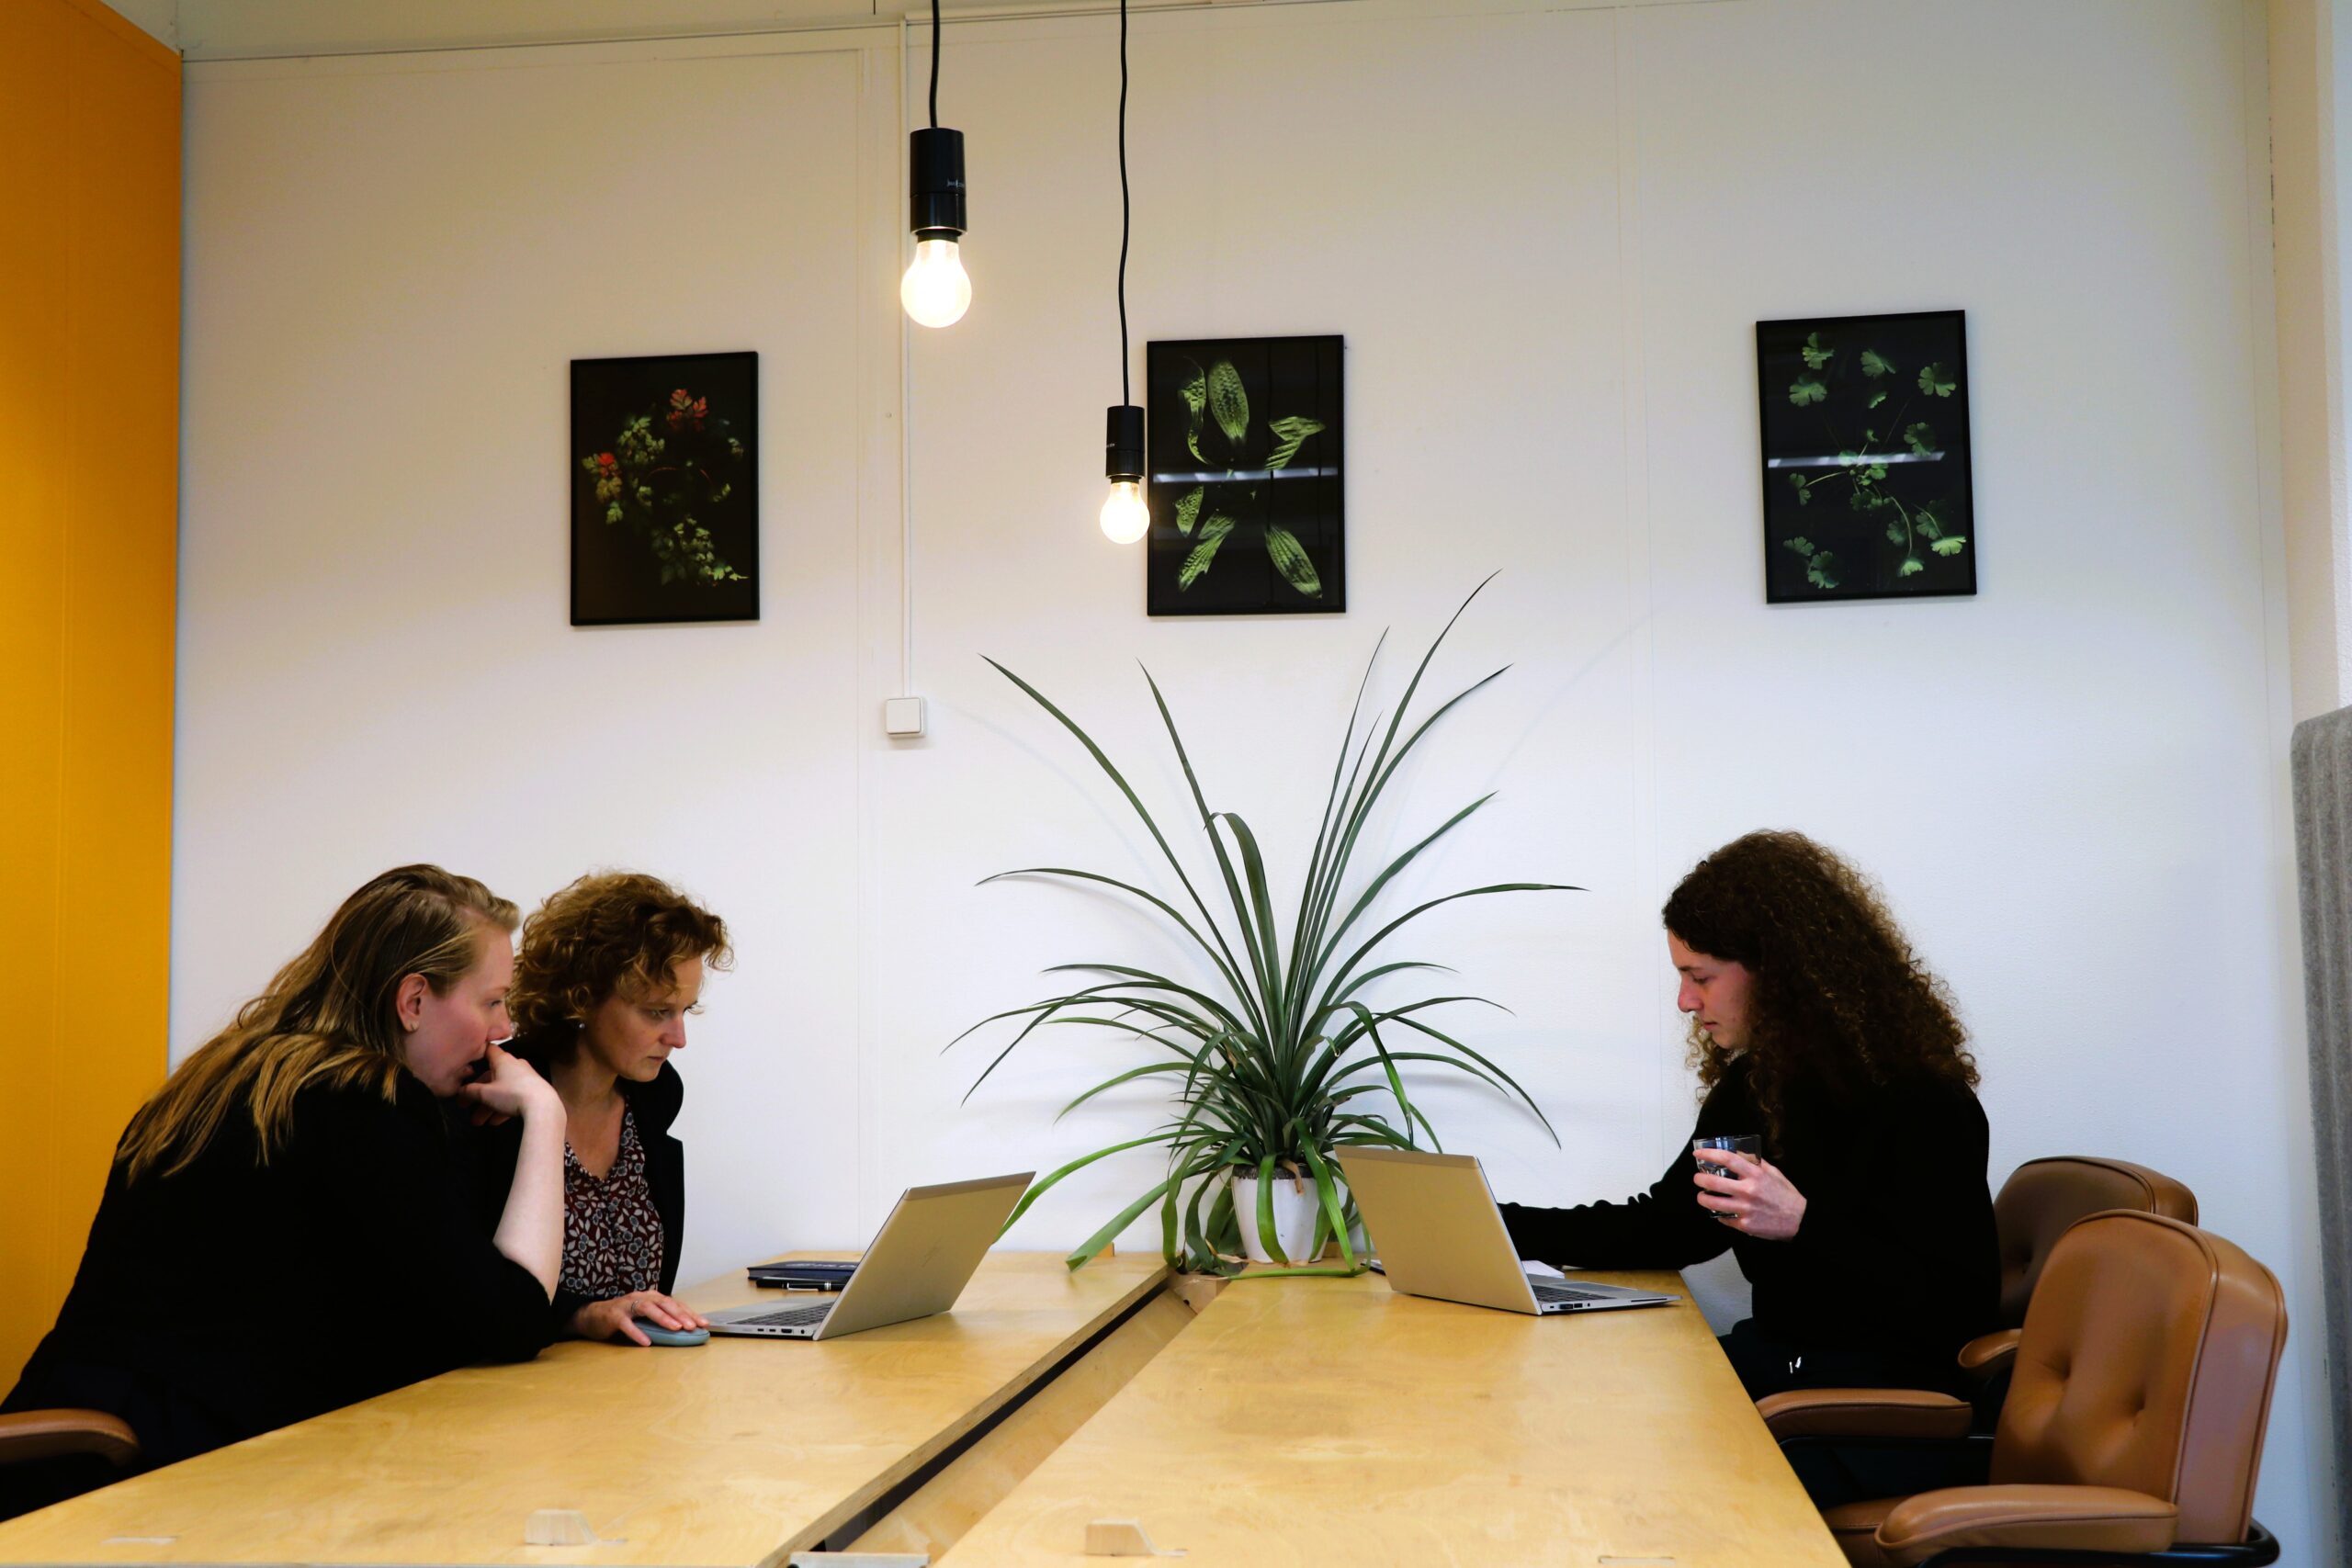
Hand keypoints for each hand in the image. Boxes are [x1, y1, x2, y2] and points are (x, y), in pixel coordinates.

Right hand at [457, 1044, 558, 1125]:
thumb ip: (470, 1091)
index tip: (468, 1062)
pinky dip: (504, 1108)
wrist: (543, 1107)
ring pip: (502, 1090)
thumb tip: (459, 1090)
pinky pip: (514, 1098)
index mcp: (503, 1060)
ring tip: (479, 1123)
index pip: (488, 1051)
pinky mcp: (533, 1091)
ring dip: (489, 1106)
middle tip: (465, 1108)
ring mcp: (526, 1078)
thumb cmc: (511, 1094)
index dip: (478, 1054)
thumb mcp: (486, 1094)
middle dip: (478, 1095)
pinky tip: (496, 1122)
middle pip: (492, 1077)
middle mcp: (515, 1066)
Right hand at [570, 1291, 711, 1345]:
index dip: (689, 1312)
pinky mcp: (614, 1316)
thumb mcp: (644, 1316)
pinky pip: (627, 1324)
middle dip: (680, 1314)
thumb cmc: (623, 1317)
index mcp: (651, 1297)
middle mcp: (641, 1297)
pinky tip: (646, 1342)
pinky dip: (637, 1333)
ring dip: (663, 1318)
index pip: (674, 1303)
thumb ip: (660, 1319)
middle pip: (664, 1303)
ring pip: (647, 1309)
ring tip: (675, 1328)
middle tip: (692, 1326)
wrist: (593, 1316)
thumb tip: (684, 1330)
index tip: (703, 1323)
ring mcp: (627, 1305)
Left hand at [1693, 1148, 1806, 1240]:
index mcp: (1756, 1175)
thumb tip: (1741, 1154)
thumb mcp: (1774, 1174)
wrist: (1800, 1220)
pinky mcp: (1745, 1225)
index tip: (1698, 1154)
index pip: (1727, 1159)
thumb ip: (1757, 1164)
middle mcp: (1748, 1191)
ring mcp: (1745, 1209)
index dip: (1709, 1155)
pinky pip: (1724, 1219)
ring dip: (1703, 1198)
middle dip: (1700, 1179)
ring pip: (1713, 1203)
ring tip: (1702, 1196)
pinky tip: (1719, 1211)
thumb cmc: (1787, 1196)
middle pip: (1713, 1182)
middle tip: (1697, 1178)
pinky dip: (1719, 1215)